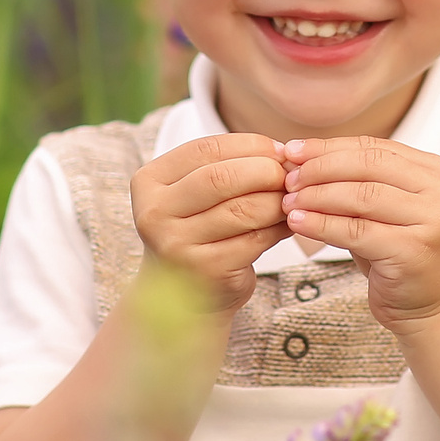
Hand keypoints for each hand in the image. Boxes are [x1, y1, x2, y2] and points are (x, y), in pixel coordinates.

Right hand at [130, 134, 290, 311]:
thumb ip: (227, 168)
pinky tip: (287, 224)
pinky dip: (279, 228)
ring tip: (291, 200)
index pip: (206, 149)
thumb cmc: (198, 231)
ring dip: (277, 201)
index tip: (279, 151)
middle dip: (265, 171)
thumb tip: (283, 154)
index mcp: (149, 182)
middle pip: (222, 177)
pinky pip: (255, 239)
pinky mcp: (206, 269)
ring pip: (243, 209)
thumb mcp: (197, 194)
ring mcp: (177, 244)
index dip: (250, 145)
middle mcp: (155, 213)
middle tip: (290, 177)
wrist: (182, 295)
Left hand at [280, 137, 439, 334]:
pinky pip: (357, 231)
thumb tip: (301, 156)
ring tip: (289, 202)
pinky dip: (323, 225)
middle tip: (289, 179)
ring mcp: (431, 220)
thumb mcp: (379, 207)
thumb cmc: (398, 251)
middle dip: (321, 169)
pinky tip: (299, 223)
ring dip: (318, 197)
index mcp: (432, 170)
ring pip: (362, 197)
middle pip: (368, 166)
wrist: (428, 301)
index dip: (329, 147)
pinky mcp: (413, 250)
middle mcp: (439, 191)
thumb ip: (353, 180)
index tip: (294, 151)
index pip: (373, 147)